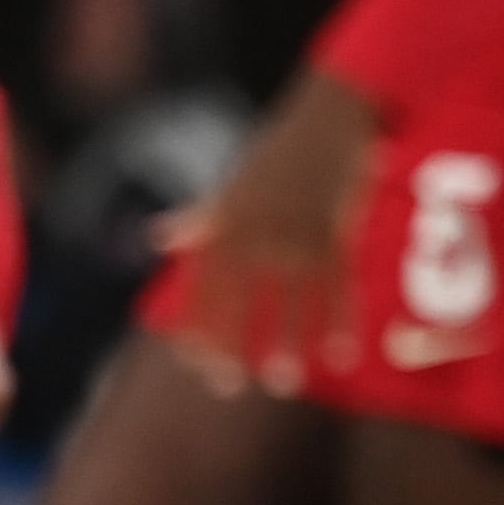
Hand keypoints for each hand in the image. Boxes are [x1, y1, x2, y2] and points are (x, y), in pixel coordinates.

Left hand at [181, 64, 375, 380]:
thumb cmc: (278, 153)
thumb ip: (202, 218)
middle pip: (239, 304)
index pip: (203, 290)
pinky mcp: (336, 235)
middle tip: (233, 387)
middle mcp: (255, 234)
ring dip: (290, 347)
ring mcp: (296, 236)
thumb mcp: (232, 184)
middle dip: (234, 349)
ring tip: (286, 383)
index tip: (201, 367)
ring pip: (292, 305)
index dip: (199, 332)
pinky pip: (339, 291)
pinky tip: (343, 357)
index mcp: (225, 224)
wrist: (329, 116)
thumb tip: (161, 237)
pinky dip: (342, 326)